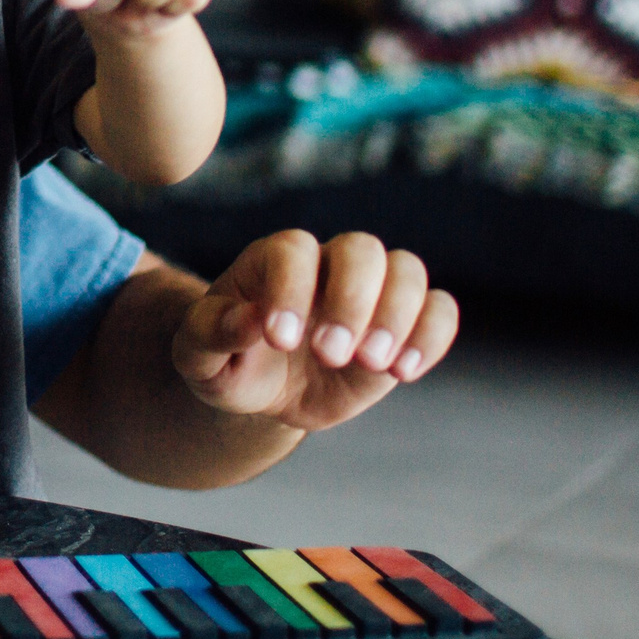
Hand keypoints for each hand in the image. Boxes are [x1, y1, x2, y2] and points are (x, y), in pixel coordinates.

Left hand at [170, 230, 456, 431]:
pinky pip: (439, 308)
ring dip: (398, 316)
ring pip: (407, 269)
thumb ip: (212, 333)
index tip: (279, 340)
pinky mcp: (403, 324)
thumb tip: (248, 320)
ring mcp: (370, 291)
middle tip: (330, 355)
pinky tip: (404, 373)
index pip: (294, 251)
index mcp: (272, 261)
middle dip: (352, 301)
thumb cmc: (228, 362)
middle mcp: (328, 264)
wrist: (264, 389)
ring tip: (373, 364)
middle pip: (361, 249)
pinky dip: (432, 335)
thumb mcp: (199, 357)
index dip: (291, 289)